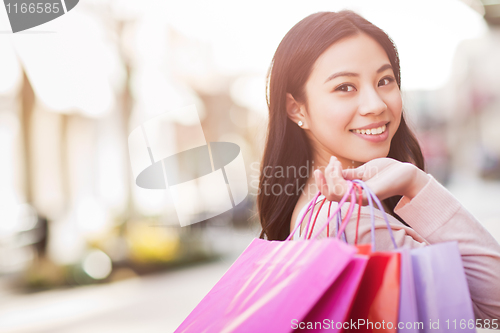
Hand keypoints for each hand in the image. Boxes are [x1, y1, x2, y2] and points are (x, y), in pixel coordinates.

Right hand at [314, 156, 429, 204]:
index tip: (322, 166)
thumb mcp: (363, 170)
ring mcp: (360, 197)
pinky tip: (341, 167)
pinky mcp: (367, 195)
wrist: (405, 173)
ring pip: (335, 194)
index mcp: (353, 192)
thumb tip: (332, 172)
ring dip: (331, 176)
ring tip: (337, 163)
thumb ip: (348, 174)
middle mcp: (355, 198)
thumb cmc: (385, 171)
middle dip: (326, 177)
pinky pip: (345, 192)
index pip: (330, 194)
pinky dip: (338, 178)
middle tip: (333, 161)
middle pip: (330, 194)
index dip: (322, 182)